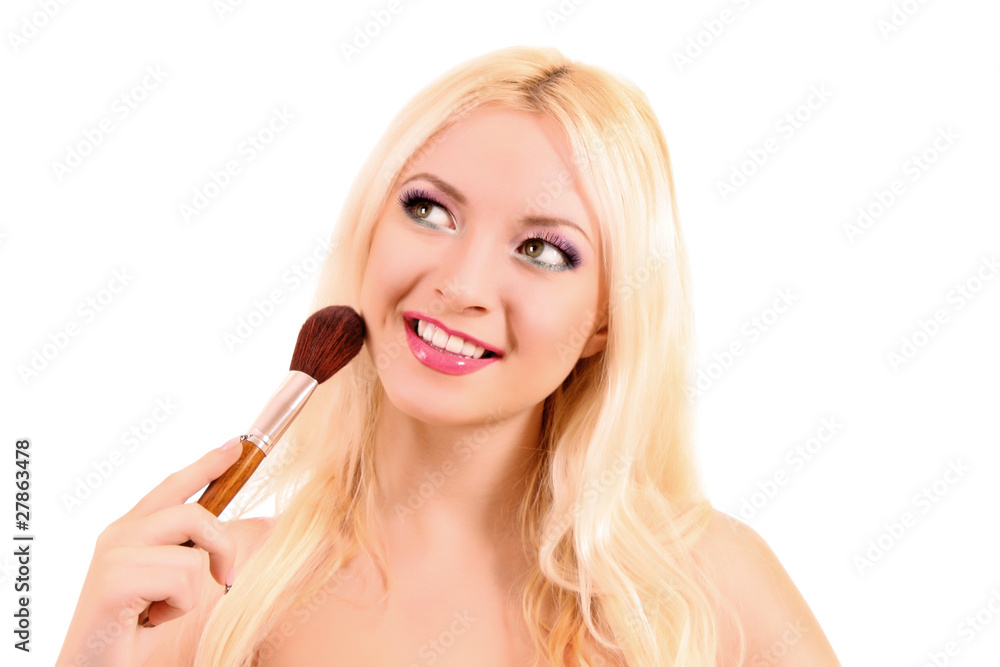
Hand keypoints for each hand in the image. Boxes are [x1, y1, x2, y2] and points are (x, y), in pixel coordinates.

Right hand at [56, 438, 242, 666]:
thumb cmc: (131, 628)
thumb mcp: (166, 580)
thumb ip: (186, 549)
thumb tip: (233, 525)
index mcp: (130, 529)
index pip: (173, 486)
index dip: (208, 464)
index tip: (238, 445)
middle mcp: (119, 533)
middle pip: (195, 514)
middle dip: (223, 548)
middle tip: (224, 579)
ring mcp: (115, 553)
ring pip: (193, 554)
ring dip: (191, 592)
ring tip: (160, 609)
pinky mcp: (116, 579)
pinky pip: (183, 581)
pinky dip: (178, 608)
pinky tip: (149, 620)